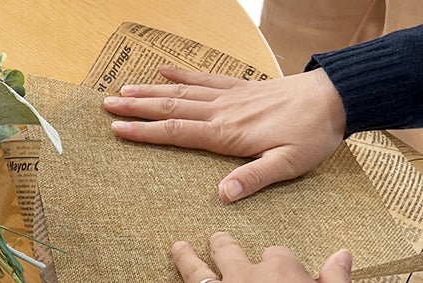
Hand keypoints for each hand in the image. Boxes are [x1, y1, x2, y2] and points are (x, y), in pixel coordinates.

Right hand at [103, 66, 345, 201]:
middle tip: (107, 104)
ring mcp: (228, 96)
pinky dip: (180, 74)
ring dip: (149, 91)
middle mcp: (221, 111)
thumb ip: (254, 177)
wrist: (332, 98)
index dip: (145, 131)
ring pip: (180, 92)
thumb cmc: (311, 135)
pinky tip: (162, 70)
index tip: (117, 128)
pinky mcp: (238, 87)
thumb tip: (221, 194)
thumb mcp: (288, 164)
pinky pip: (203, 78)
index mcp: (227, 133)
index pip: (177, 131)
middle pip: (170, 107)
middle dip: (136, 107)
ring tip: (123, 89)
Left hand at [171, 232, 351, 281]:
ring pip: (196, 267)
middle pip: (227, 248)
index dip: (276, 262)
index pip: (277, 254)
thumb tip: (342, 254)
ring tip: (179, 247)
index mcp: (282, 271)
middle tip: (217, 239)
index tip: (277, 267)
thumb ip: (335, 280)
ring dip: (186, 256)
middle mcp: (245, 275)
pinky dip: (181, 282)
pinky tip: (176, 280)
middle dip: (223, 245)